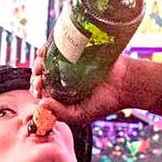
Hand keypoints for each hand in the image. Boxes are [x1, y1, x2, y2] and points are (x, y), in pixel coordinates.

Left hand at [31, 48, 161, 123]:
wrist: (125, 84)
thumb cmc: (105, 102)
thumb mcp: (81, 115)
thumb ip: (62, 114)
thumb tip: (42, 104)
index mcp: (62, 95)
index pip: (42, 90)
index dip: (36, 88)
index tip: (38, 88)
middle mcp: (64, 79)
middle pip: (42, 73)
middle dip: (35, 75)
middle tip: (39, 77)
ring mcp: (70, 64)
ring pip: (47, 59)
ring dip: (39, 60)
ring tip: (41, 63)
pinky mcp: (77, 50)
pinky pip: (59, 46)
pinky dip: (49, 46)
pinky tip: (45, 49)